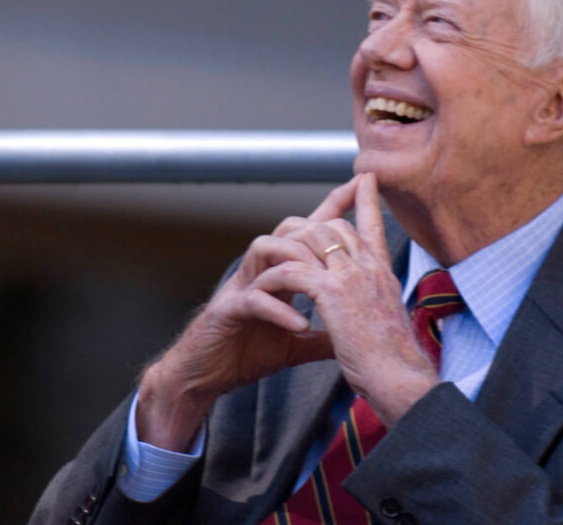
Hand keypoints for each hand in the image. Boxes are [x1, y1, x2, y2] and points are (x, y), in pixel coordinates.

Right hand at [136, 178, 363, 450]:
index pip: (305, 234)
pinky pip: (254, 299)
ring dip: (296, 261)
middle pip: (286, 231)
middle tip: (347, 235)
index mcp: (275, 276)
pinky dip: (280, 310)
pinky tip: (302, 323)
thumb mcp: (294, 346)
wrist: (202, 377)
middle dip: (317, 228)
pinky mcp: (226, 311)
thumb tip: (355, 338)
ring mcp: (239, 288)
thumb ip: (323, 338)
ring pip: (265, 251)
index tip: (361, 186)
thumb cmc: (243, 355)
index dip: (332, 207)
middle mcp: (257, 273)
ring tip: (323, 282)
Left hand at [253, 173, 438, 426]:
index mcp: (383, 273)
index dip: (367, 199)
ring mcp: (351, 276)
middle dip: (308, 224)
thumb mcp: (388, 322)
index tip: (365, 177)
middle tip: (285, 232)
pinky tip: (262, 288)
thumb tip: (371, 303)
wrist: (401, 379)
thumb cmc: (395, 362)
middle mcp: (369, 267)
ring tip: (266, 260)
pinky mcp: (332, 293)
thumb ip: (375, 303)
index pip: (372, 226)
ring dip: (286, 249)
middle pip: (334, 226)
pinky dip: (275, 278)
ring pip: (312, 240)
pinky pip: (293, 271)